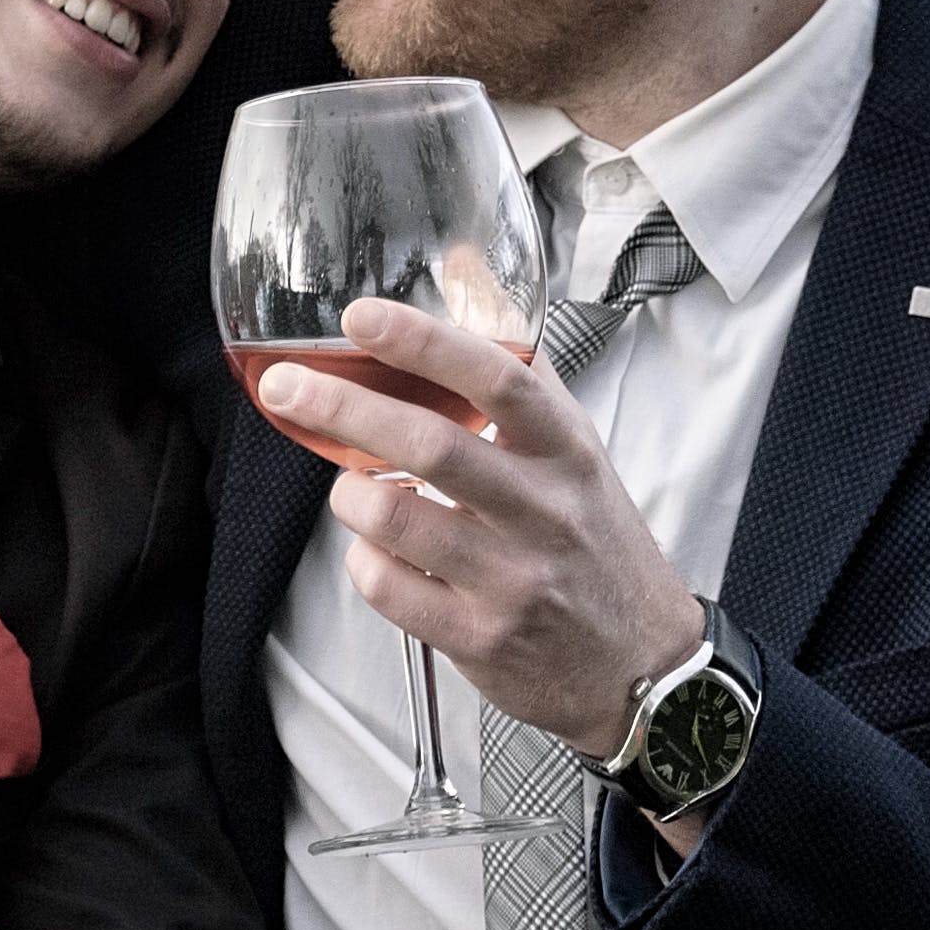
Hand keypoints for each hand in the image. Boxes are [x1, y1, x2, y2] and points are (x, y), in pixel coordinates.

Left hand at [255, 297, 702, 759]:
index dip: (424, 342)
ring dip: (349, 495)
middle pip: (433, 446)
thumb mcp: (572, 447)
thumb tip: (462, 264)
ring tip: (348, 485)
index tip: (360, 317)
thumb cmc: (592, 541)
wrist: (641, 665)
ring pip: (396, 520)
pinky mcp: (480, 637)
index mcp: (567, 451)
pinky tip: (377, 550)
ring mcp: (513, 579)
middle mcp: (545, 510)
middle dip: (345, 408)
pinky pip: (388, 587)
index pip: (499, 379)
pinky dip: (364, 560)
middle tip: (288, 386)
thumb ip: (514, 362)